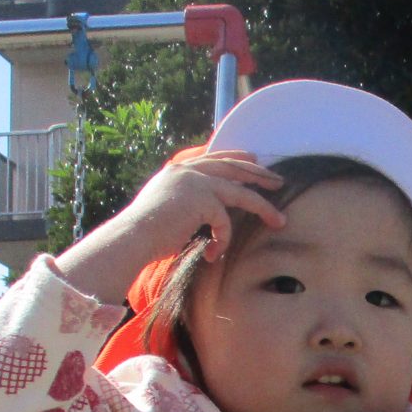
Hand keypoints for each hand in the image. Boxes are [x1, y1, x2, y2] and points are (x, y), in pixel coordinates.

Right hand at [114, 147, 286, 265]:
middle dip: (258, 175)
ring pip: (240, 193)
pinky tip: (212, 254)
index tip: (253, 160)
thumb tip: (209, 211)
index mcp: (178, 170)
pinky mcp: (202, 199)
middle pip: (233, 168)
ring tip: (279, 221)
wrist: (132, 238)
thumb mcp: (168, 208)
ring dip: (263, 207)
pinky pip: (225, 221)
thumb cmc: (146, 234)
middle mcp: (187, 171)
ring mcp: (195, 182)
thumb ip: (187, 201)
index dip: (236, 158)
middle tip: (279, 182)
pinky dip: (222, 240)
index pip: (214, 158)